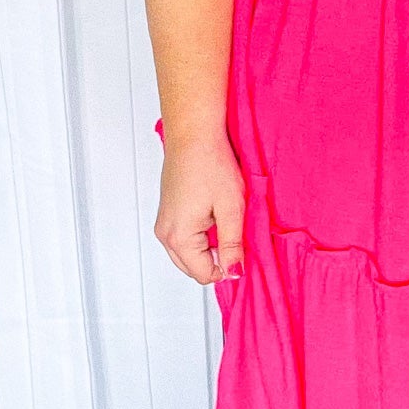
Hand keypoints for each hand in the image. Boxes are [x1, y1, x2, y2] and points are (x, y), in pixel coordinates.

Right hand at [154, 126, 244, 285]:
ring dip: (209, 249)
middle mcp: (165, 234)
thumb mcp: (231, 208)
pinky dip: (201, 237)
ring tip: (226, 223)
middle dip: (217, 260)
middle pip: (193, 268)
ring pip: (188, 254)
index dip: (228, 268)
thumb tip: (234, 272)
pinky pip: (184, 238)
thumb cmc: (211, 164)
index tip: (243, 250)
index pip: (204, 274)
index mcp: (179, 237)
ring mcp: (164, 223)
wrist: (193, 135)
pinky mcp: (168, 213)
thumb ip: (232, 245)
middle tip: (237, 237)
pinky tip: (215, 216)